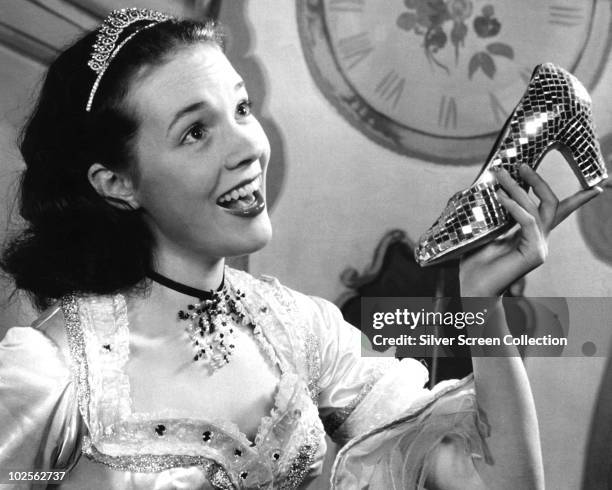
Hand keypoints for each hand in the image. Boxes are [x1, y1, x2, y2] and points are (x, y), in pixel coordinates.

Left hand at [459, 164, 604, 296]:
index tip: (597, 185)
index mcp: (532, 234)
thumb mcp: (488, 231)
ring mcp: (540, 247)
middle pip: (551, 203)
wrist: (473, 289)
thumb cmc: (476, 262)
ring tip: (499, 174)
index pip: (558, 212)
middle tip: (521, 164)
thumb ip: (498, 214)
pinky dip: (513, 206)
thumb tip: (496, 187)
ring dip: (517, 188)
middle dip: (538, 180)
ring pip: (537, 208)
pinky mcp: (534, 254)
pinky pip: (527, 221)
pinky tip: (499, 196)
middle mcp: (541, 240)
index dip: (578, 198)